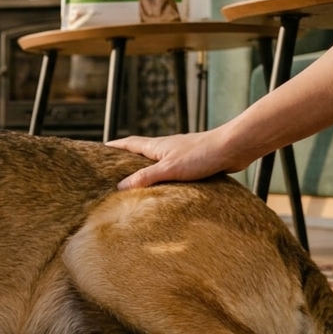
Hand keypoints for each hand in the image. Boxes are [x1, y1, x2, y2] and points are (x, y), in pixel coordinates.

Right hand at [107, 129, 251, 189]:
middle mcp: (165, 148)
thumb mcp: (169, 168)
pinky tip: (163, 190)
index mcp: (156, 146)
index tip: (99, 150)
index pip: (128, 143)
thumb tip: (120, 186)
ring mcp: (178, 155)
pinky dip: (162, 178)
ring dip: (144, 170)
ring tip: (134, 185)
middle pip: (140, 152)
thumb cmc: (201, 154)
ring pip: (156, 163)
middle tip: (112, 171)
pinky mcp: (192, 163)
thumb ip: (145, 177)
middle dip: (126, 160)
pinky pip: (170, 171)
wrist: (233, 148)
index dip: (113, 147)